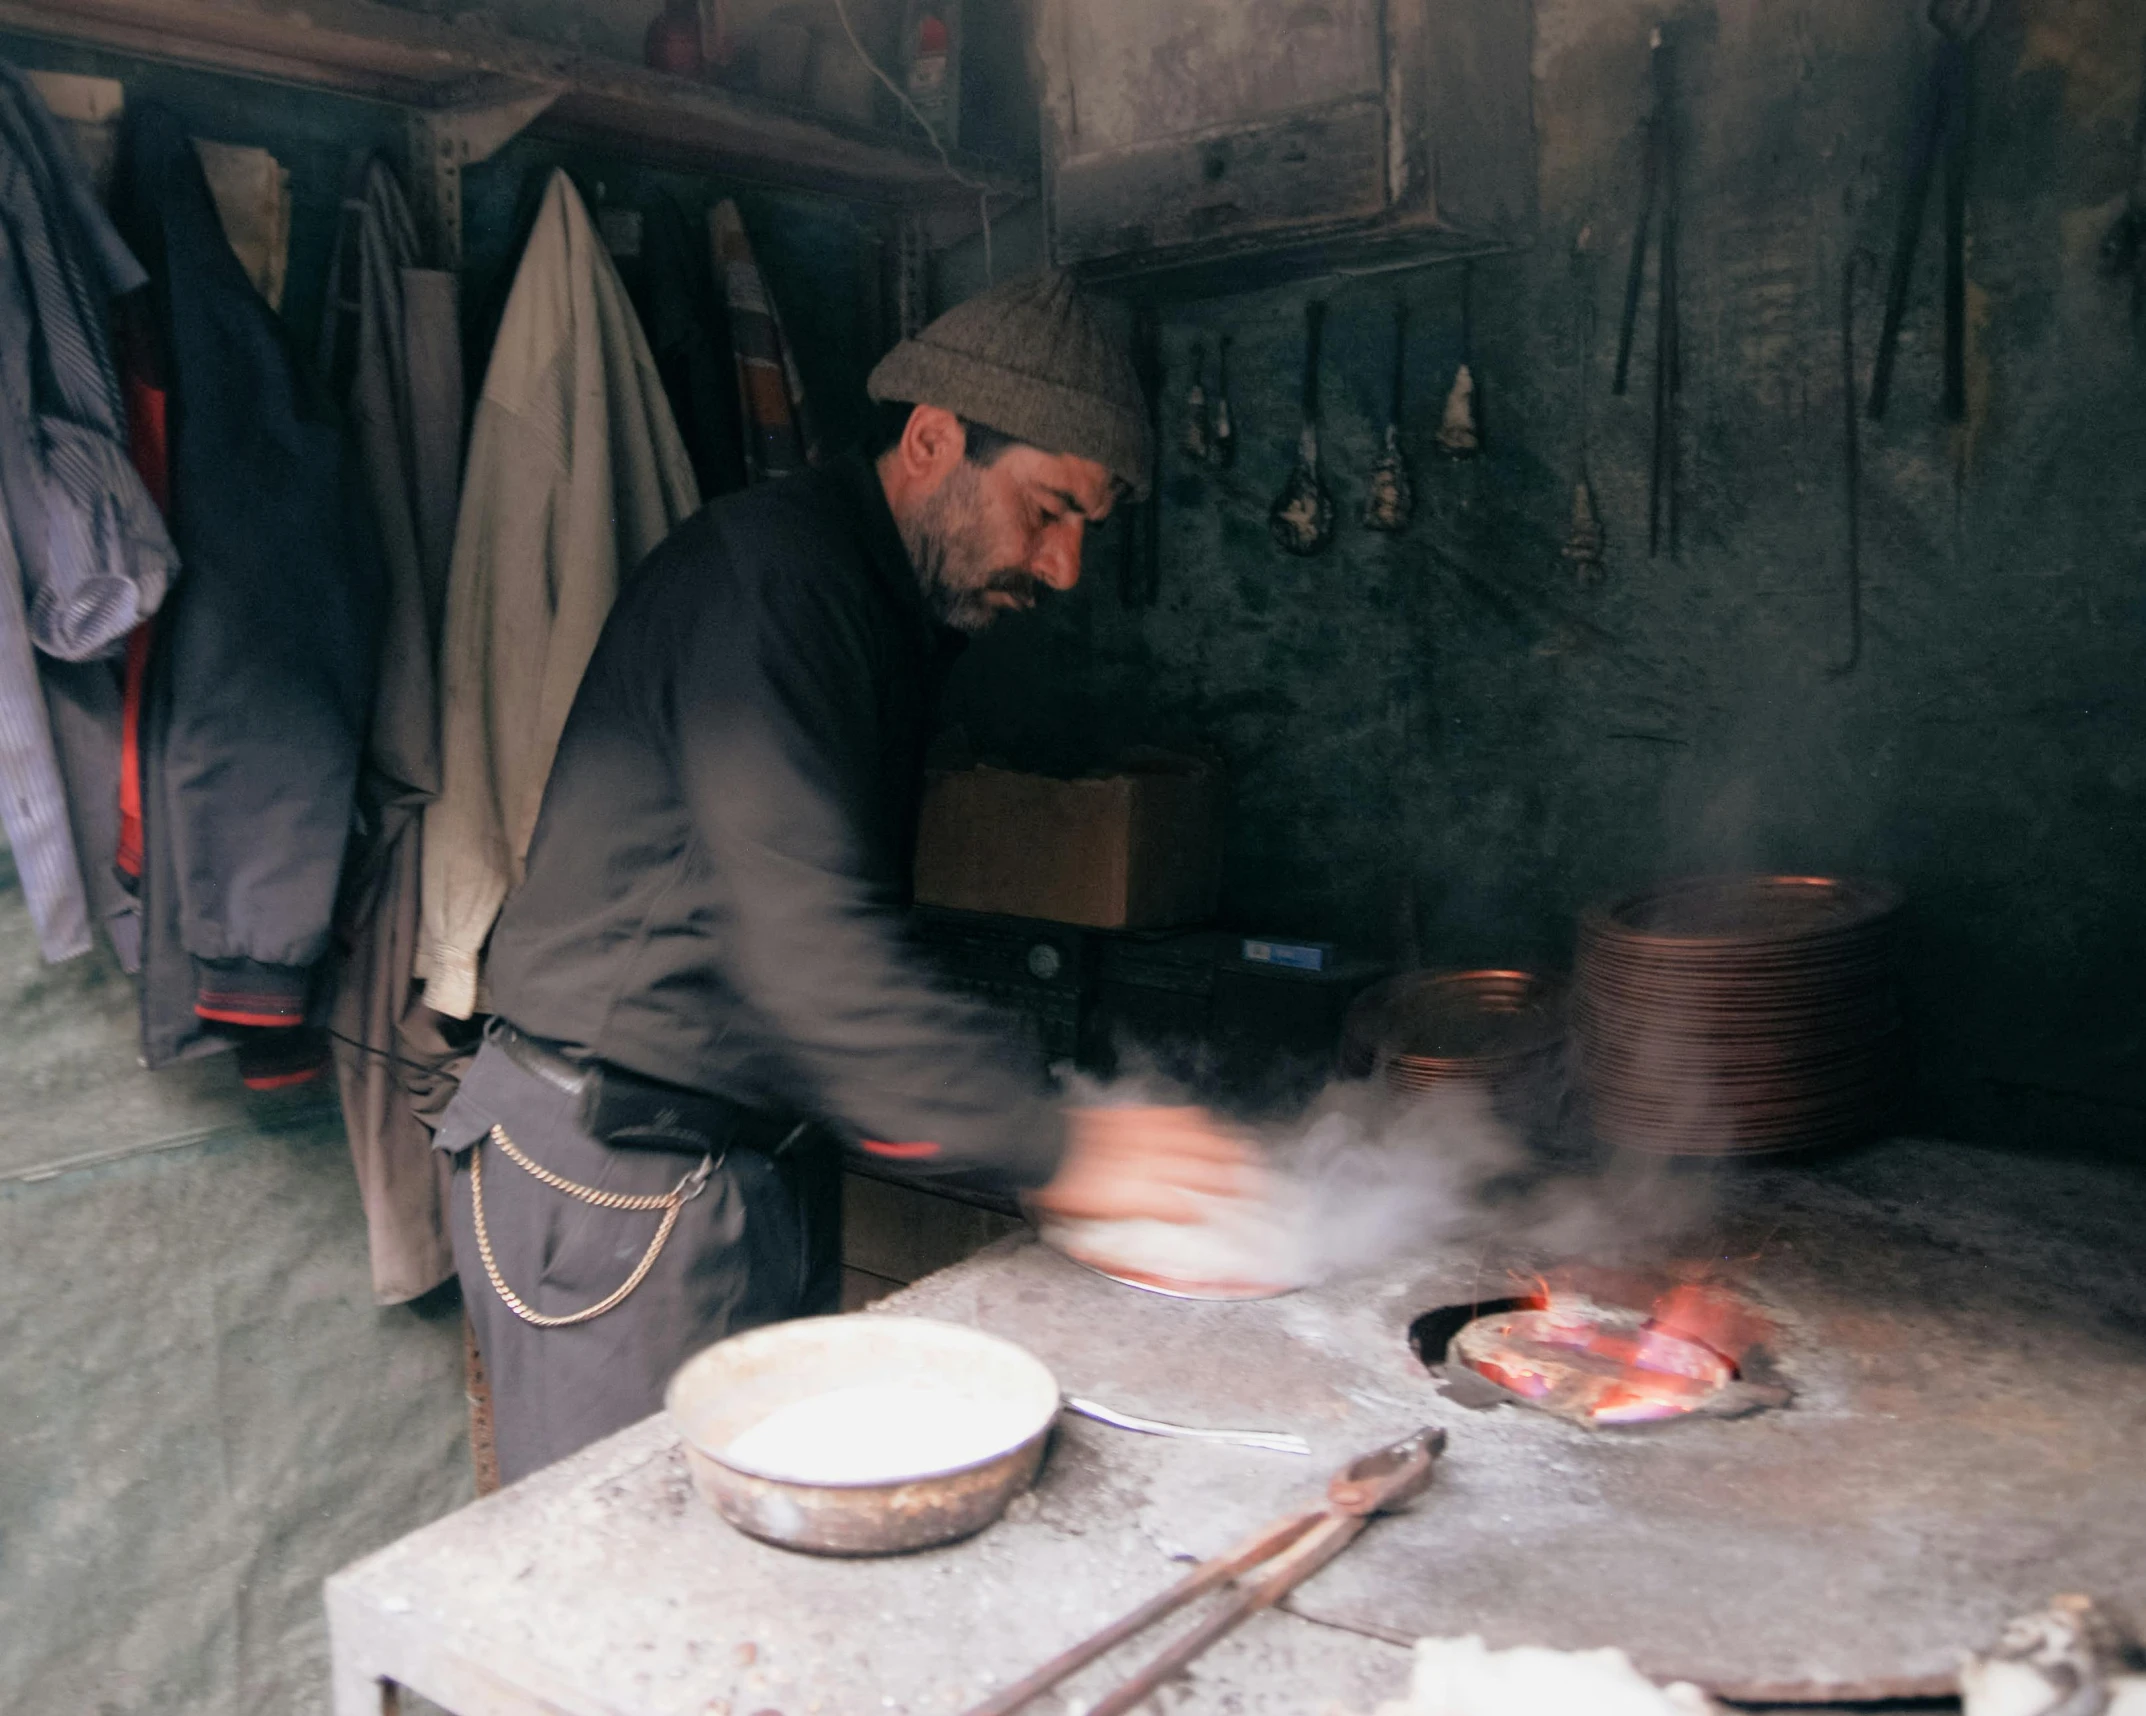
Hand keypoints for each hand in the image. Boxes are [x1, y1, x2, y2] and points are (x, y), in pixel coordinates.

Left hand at [1030, 1105, 1261, 1224]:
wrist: (1042, 1144)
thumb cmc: (1058, 1185)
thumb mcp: (1080, 1224)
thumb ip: (1107, 1242)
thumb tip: (1108, 1257)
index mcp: (1139, 1196)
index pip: (1183, 1209)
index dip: (1198, 1215)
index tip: (1206, 1219)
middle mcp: (1150, 1165)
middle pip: (1204, 1172)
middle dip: (1231, 1181)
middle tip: (1250, 1189)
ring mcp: (1148, 1138)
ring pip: (1200, 1141)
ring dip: (1225, 1148)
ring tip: (1243, 1153)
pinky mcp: (1140, 1116)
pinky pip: (1177, 1116)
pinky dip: (1196, 1120)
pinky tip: (1206, 1122)